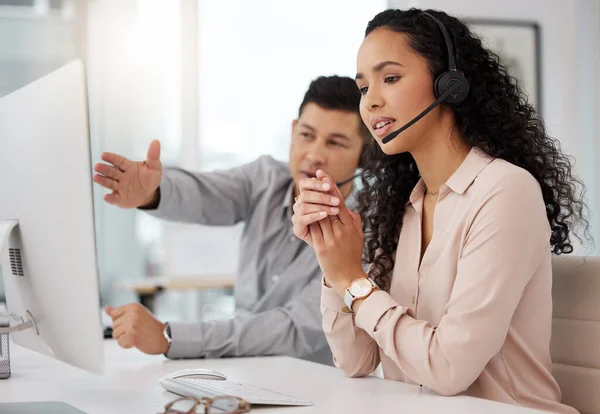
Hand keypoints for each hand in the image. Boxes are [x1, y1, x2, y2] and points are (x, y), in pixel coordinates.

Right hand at [93, 140, 162, 207]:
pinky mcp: (119, 197)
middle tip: (97, 166)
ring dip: (102, 180)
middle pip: (112, 171)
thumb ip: (153, 156)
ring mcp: (119, 187)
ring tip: (96, 177)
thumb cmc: (149, 179)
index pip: (119, 161)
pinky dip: (110, 198)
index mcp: (128, 166)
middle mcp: (121, 176)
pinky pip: (114, 198)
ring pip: (109, 183)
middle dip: (104, 169)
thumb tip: (156, 142)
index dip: (111, 158)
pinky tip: (106, 197)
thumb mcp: (154, 167)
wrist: (149, 194)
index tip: (104, 155)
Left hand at [105, 303, 167, 354]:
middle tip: (137, 330)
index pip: (114, 314)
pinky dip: (127, 345)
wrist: (164, 337)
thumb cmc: (150, 327)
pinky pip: (120, 343)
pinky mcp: (132, 335)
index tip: (133, 323)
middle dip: (123, 331)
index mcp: (133, 306)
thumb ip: (120, 312)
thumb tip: (106, 308)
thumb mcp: (136, 315)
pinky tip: (137, 341)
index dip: (121, 322)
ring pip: (116, 335)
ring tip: (137, 335)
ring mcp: (132, 324)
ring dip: (125, 338)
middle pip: (114, 326)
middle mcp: (132, 313)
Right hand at [292, 176, 340, 246]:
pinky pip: (301, 219)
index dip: (315, 183)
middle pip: (305, 193)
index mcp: (308, 197)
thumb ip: (332, 193)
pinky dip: (313, 215)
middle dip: (321, 194)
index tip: (329, 184)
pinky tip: (325, 214)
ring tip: (335, 209)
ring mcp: (297, 217)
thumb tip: (326, 175)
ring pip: (304, 205)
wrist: (339, 250)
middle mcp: (300, 205)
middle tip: (337, 199)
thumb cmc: (339, 227)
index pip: (305, 184)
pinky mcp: (297, 229)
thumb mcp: (338, 208)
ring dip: (320, 205)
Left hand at [294, 170, 364, 293]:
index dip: (332, 187)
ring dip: (313, 201)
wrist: (348, 276)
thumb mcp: (358, 235)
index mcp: (351, 226)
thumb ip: (353, 220)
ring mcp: (332, 238)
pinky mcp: (322, 247)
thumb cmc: (353, 254)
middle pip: (330, 205)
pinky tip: (302, 207)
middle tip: (315, 176)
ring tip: (306, 189)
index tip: (325, 175)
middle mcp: (342, 230)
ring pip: (320, 215)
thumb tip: (346, 207)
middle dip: (322, 190)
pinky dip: (308, 218)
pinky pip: (314, 229)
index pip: (340, 202)